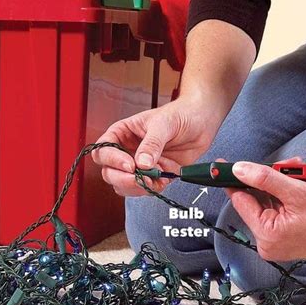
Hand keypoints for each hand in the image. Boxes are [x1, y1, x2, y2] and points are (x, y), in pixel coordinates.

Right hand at [92, 97, 221, 195]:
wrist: (202, 122)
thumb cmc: (180, 114)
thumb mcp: (164, 124)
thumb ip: (152, 143)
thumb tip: (142, 163)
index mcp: (122, 133)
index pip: (103, 151)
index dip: (113, 160)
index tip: (130, 165)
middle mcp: (126, 151)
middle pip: (109, 173)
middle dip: (124, 179)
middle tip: (142, 178)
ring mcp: (139, 166)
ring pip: (124, 186)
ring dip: (139, 187)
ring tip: (157, 177)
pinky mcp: (154, 176)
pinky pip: (145, 190)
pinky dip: (154, 188)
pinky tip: (166, 178)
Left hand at [226, 160, 305, 260]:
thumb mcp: (296, 191)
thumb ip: (265, 179)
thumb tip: (239, 169)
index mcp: (267, 236)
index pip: (241, 201)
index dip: (233, 180)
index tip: (222, 166)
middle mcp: (269, 243)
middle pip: (257, 201)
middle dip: (269, 180)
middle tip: (286, 166)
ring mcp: (278, 242)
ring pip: (269, 203)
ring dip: (281, 185)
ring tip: (301, 173)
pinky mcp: (287, 237)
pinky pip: (279, 210)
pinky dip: (287, 196)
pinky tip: (302, 184)